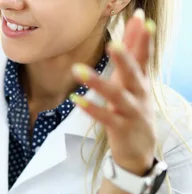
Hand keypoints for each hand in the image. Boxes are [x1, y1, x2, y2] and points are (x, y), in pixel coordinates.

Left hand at [70, 9, 156, 174]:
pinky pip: (105, 118)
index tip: (141, 18)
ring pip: (116, 96)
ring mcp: (132, 112)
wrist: (140, 149)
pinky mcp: (121, 128)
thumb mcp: (132, 83)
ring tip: (77, 70)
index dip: (143, 38)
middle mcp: (139, 94)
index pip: (143, 56)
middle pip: (133, 74)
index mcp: (141, 80)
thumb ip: (132, 55)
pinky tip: (75, 100)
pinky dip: (91, 109)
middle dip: (124, 59)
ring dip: (98, 83)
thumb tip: (136, 24)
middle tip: (112, 44)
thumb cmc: (132, 108)